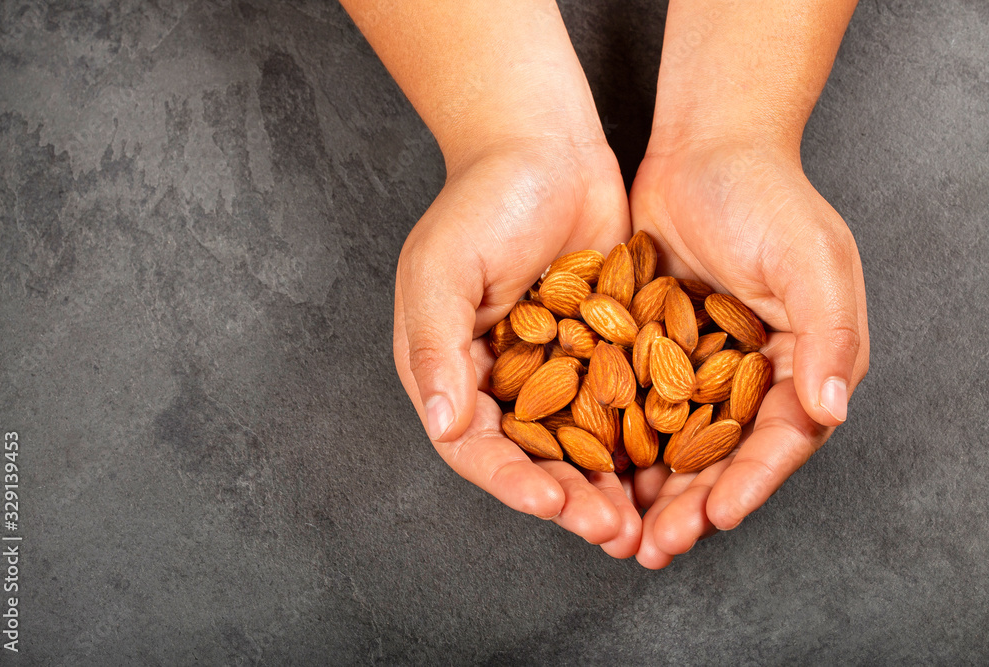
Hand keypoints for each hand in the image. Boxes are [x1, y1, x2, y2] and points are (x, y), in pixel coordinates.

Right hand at [392, 138, 643, 555]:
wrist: (546, 146)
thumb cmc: (479, 200)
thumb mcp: (442, 270)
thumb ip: (436, 347)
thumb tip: (442, 423)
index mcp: (453, 369)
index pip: (475, 445)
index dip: (511, 480)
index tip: (552, 504)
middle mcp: (501, 379)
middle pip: (534, 457)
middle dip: (571, 497)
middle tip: (612, 530)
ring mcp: (554, 366)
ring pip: (583, 441)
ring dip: (610, 481)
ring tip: (644, 519)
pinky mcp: (602, 348)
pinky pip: (621, 402)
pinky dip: (642, 435)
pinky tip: (672, 462)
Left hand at [629, 141, 869, 568]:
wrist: (704, 148)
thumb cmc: (768, 196)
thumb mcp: (811, 258)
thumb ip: (830, 333)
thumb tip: (834, 409)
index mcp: (806, 362)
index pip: (782, 439)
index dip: (751, 482)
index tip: (715, 516)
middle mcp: (754, 374)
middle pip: (724, 455)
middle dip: (692, 503)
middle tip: (655, 545)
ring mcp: (701, 364)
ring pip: (675, 441)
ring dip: (650, 487)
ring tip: (620, 529)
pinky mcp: (654, 348)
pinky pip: (635, 405)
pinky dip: (618, 439)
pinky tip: (591, 470)